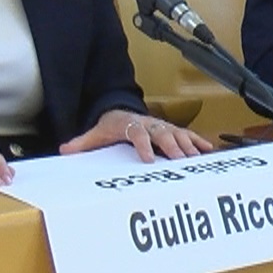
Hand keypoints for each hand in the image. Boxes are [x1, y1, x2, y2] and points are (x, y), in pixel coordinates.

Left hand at [61, 109, 213, 161]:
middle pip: (163, 134)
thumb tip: (65, 150)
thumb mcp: (96, 134)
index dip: (144, 147)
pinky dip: (198, 140)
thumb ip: (82, 143)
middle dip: (173, 146)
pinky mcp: (171, 130)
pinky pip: (187, 134)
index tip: (148, 160)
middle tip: (182, 160)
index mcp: (131, 126)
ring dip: (189, 145)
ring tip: (197, 158)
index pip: (138, 135)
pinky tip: (208, 148)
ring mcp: (162, 126)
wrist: (121, 112)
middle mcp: (150, 125)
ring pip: (178, 133)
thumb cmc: (111, 126)